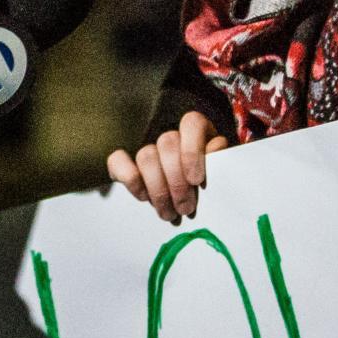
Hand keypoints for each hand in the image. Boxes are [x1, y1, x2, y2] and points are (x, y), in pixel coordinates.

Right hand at [105, 111, 230, 223]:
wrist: (186, 200)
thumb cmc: (207, 185)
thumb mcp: (220, 172)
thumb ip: (221, 161)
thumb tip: (215, 150)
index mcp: (196, 130)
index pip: (191, 124)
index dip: (192, 151)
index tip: (196, 181)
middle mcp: (170, 134)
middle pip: (167, 143)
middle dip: (176, 181)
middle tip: (186, 209)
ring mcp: (144, 145)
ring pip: (146, 155)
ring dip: (158, 189)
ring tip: (169, 213)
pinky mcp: (123, 159)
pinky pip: (116, 160)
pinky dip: (131, 180)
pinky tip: (144, 198)